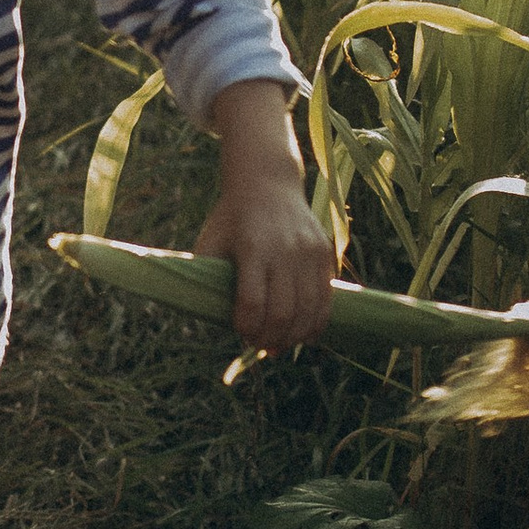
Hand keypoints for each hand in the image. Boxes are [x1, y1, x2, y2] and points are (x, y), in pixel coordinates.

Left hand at [197, 83, 334, 351]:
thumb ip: (204, 276)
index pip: (252, 302)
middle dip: (269, 338)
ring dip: (293, 337)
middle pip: (282, 312)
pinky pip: (326, 299)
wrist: (268, 184)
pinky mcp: (325, 253)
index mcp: (252, 247)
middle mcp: (285, 250)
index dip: (247, 327)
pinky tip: (303, 336)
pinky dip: (316, 324)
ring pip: (308, 310)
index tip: (240, 333)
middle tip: (258, 345)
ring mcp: (309, 252)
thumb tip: (202, 318)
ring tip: (278, 345)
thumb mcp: (210, 241)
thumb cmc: (231, 220)